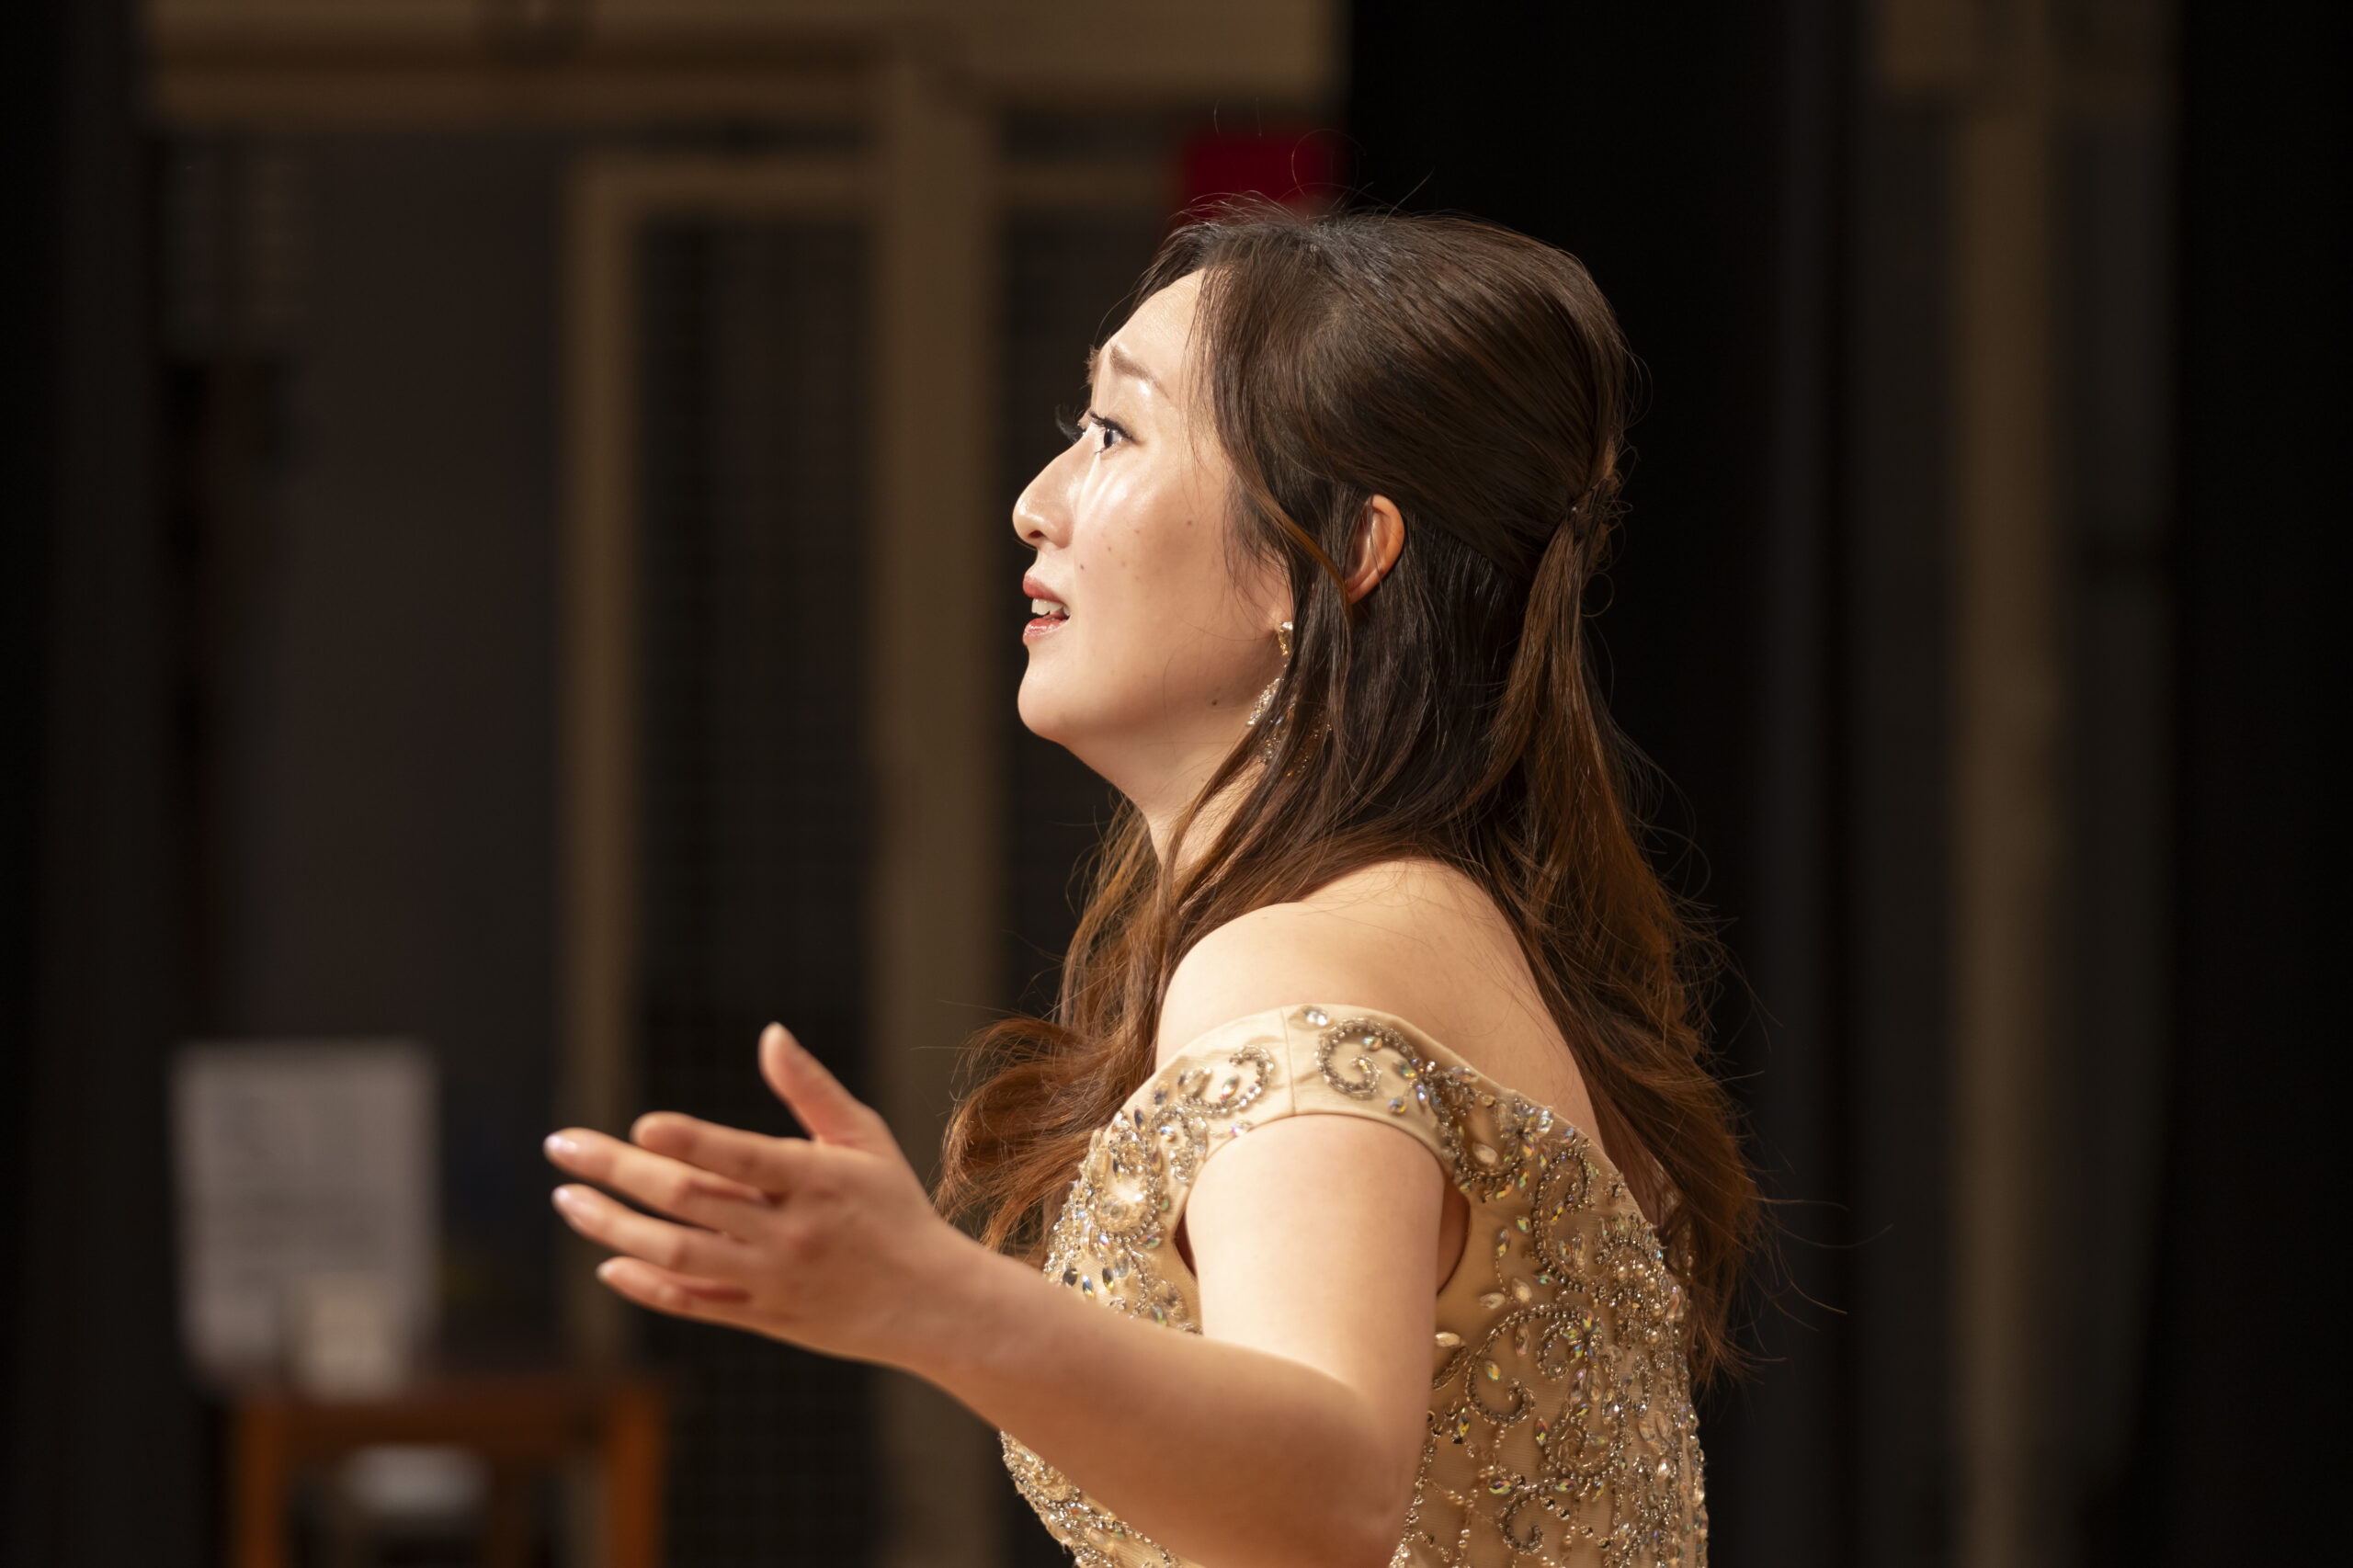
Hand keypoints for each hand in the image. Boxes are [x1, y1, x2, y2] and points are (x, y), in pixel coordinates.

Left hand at [544, 1023, 975, 1366]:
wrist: (928, 1304)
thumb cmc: (893, 1206)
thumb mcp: (865, 1139)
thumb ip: (812, 1090)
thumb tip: (770, 1035)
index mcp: (816, 1180)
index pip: (743, 1158)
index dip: (691, 1142)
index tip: (640, 1125)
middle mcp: (789, 1231)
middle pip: (690, 1202)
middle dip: (618, 1172)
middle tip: (562, 1147)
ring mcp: (770, 1279)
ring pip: (677, 1254)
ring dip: (613, 1227)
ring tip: (568, 1199)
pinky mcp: (762, 1316)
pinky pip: (693, 1302)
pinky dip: (647, 1285)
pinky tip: (607, 1261)